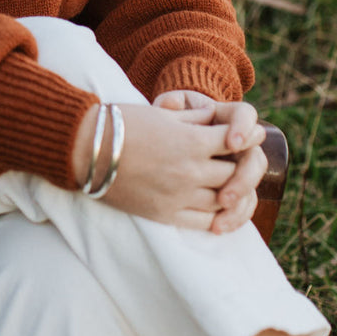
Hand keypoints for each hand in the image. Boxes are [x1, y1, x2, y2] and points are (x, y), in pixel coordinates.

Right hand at [72, 99, 263, 230]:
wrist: (86, 148)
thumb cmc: (124, 123)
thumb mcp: (165, 114)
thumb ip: (199, 119)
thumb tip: (227, 121)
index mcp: (192, 142)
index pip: (235, 142)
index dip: (247, 136)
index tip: (250, 135)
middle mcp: (190, 171)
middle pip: (234, 174)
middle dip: (241, 166)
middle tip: (240, 161)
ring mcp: (179, 196)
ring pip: (223, 201)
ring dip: (231, 193)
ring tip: (231, 186)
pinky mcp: (165, 215)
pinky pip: (203, 221)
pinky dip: (215, 216)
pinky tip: (216, 209)